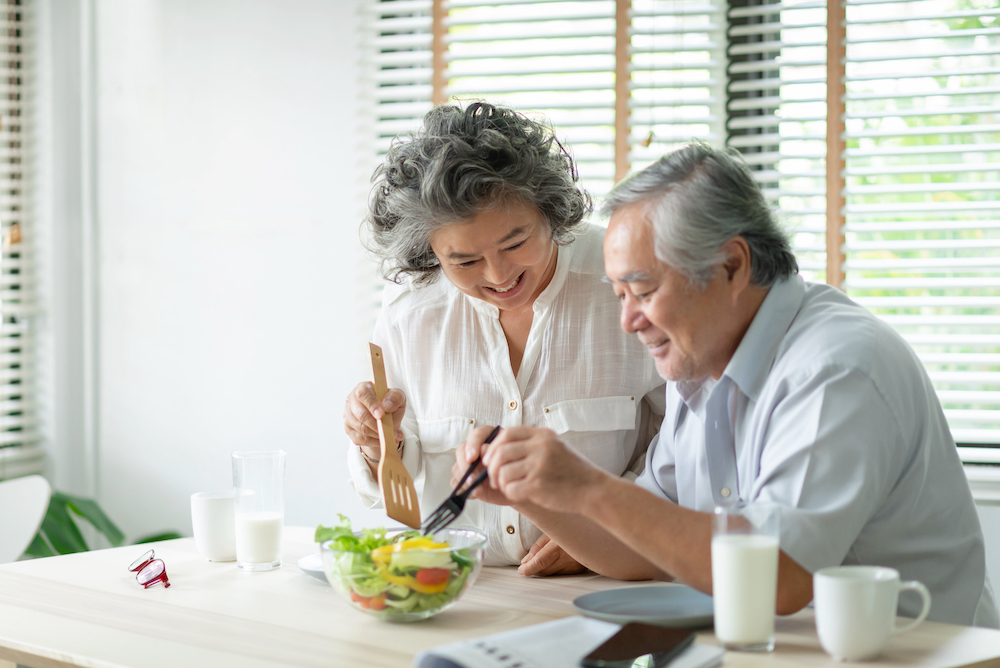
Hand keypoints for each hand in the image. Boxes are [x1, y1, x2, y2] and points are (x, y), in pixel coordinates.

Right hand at [343, 382, 405, 455]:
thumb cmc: (390, 405)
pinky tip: (384, 439)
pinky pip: (360, 438)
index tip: (382, 414)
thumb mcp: (398, 397)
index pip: (363, 394)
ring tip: (392, 435)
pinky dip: (374, 441)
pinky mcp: (349, 429)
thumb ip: (395, 397)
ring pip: (361, 428)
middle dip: (377, 424)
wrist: (387, 420)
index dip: (372, 405)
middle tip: (392, 429)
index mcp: (363, 388)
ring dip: (378, 434)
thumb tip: (387, 405)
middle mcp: (352, 400)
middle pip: (361, 415)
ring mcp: (348, 415)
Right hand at [452, 426, 512, 506]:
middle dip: (465, 465)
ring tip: (478, 490)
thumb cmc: (516, 468)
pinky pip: (456, 482)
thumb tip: (482, 450)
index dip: (472, 445)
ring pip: (457, 467)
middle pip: (462, 451)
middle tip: (473, 478)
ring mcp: (469, 465)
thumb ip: (496, 452)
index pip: (476, 435)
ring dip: (464, 479)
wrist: (517, 485)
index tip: (473, 458)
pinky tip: (475, 494)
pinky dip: (463, 489)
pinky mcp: (465, 479)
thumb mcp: (510, 458)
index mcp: (488, 438)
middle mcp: (476, 449)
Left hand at [481, 426, 606, 512]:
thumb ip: (530, 445)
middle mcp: (541, 447)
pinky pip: (511, 489)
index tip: (490, 460)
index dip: (493, 447)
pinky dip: (511, 494)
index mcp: (543, 435)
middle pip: (501, 453)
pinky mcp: (539, 485)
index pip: (506, 433)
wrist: (593, 489)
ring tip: (509, 488)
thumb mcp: (554, 447)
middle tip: (494, 479)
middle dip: (492, 468)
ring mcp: (540, 465)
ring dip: (501, 483)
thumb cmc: (571, 471)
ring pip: (503, 472)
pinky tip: (521, 494)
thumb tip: (495, 450)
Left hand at [518, 534, 587, 576]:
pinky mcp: (580, 569)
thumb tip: (526, 561)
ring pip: (553, 573)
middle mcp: (569, 556)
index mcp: (560, 544)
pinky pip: (562, 572)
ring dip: (545, 569)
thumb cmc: (569, 526)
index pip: (540, 561)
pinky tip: (556, 559)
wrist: (594, 529)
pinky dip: (556, 568)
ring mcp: (576, 564)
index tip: (522, 570)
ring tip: (544, 557)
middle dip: (534, 569)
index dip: (529, 568)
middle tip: (527, 565)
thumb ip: (538, 547)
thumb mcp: (551, 531)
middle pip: (545, 570)